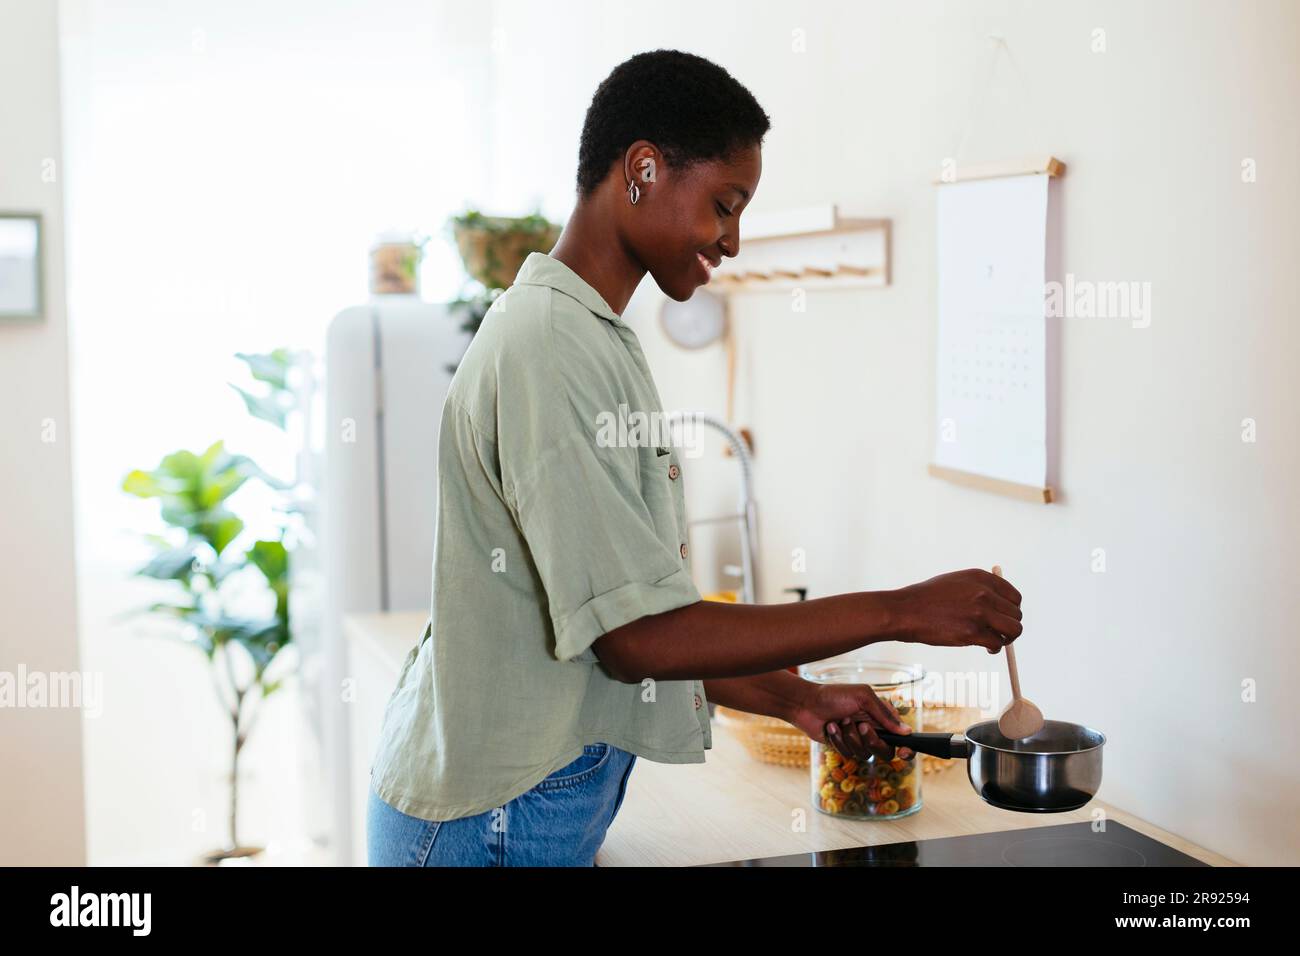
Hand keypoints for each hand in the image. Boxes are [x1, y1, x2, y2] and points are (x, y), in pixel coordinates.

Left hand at [789, 682, 912, 761]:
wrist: (806, 704)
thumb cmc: (834, 695)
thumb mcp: (863, 697)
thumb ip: (885, 715)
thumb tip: (907, 731)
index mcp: (880, 717)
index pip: (901, 737)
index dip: (907, 747)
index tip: (905, 751)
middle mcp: (871, 730)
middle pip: (885, 751)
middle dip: (872, 740)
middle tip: (861, 725)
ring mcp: (857, 740)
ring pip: (864, 754)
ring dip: (850, 737)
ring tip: (840, 721)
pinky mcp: (843, 747)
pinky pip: (847, 754)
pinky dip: (838, 740)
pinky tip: (831, 727)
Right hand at [891, 568, 1022, 653]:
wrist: (906, 610)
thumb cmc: (928, 598)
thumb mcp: (956, 581)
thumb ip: (979, 588)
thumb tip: (1000, 604)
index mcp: (981, 578)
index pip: (1015, 597)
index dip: (1012, 610)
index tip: (1003, 618)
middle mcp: (984, 593)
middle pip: (1016, 614)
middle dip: (1009, 626)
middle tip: (998, 632)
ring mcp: (979, 613)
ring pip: (1014, 630)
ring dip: (1007, 638)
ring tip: (995, 640)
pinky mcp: (972, 632)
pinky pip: (997, 643)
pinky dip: (994, 648)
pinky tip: (986, 648)